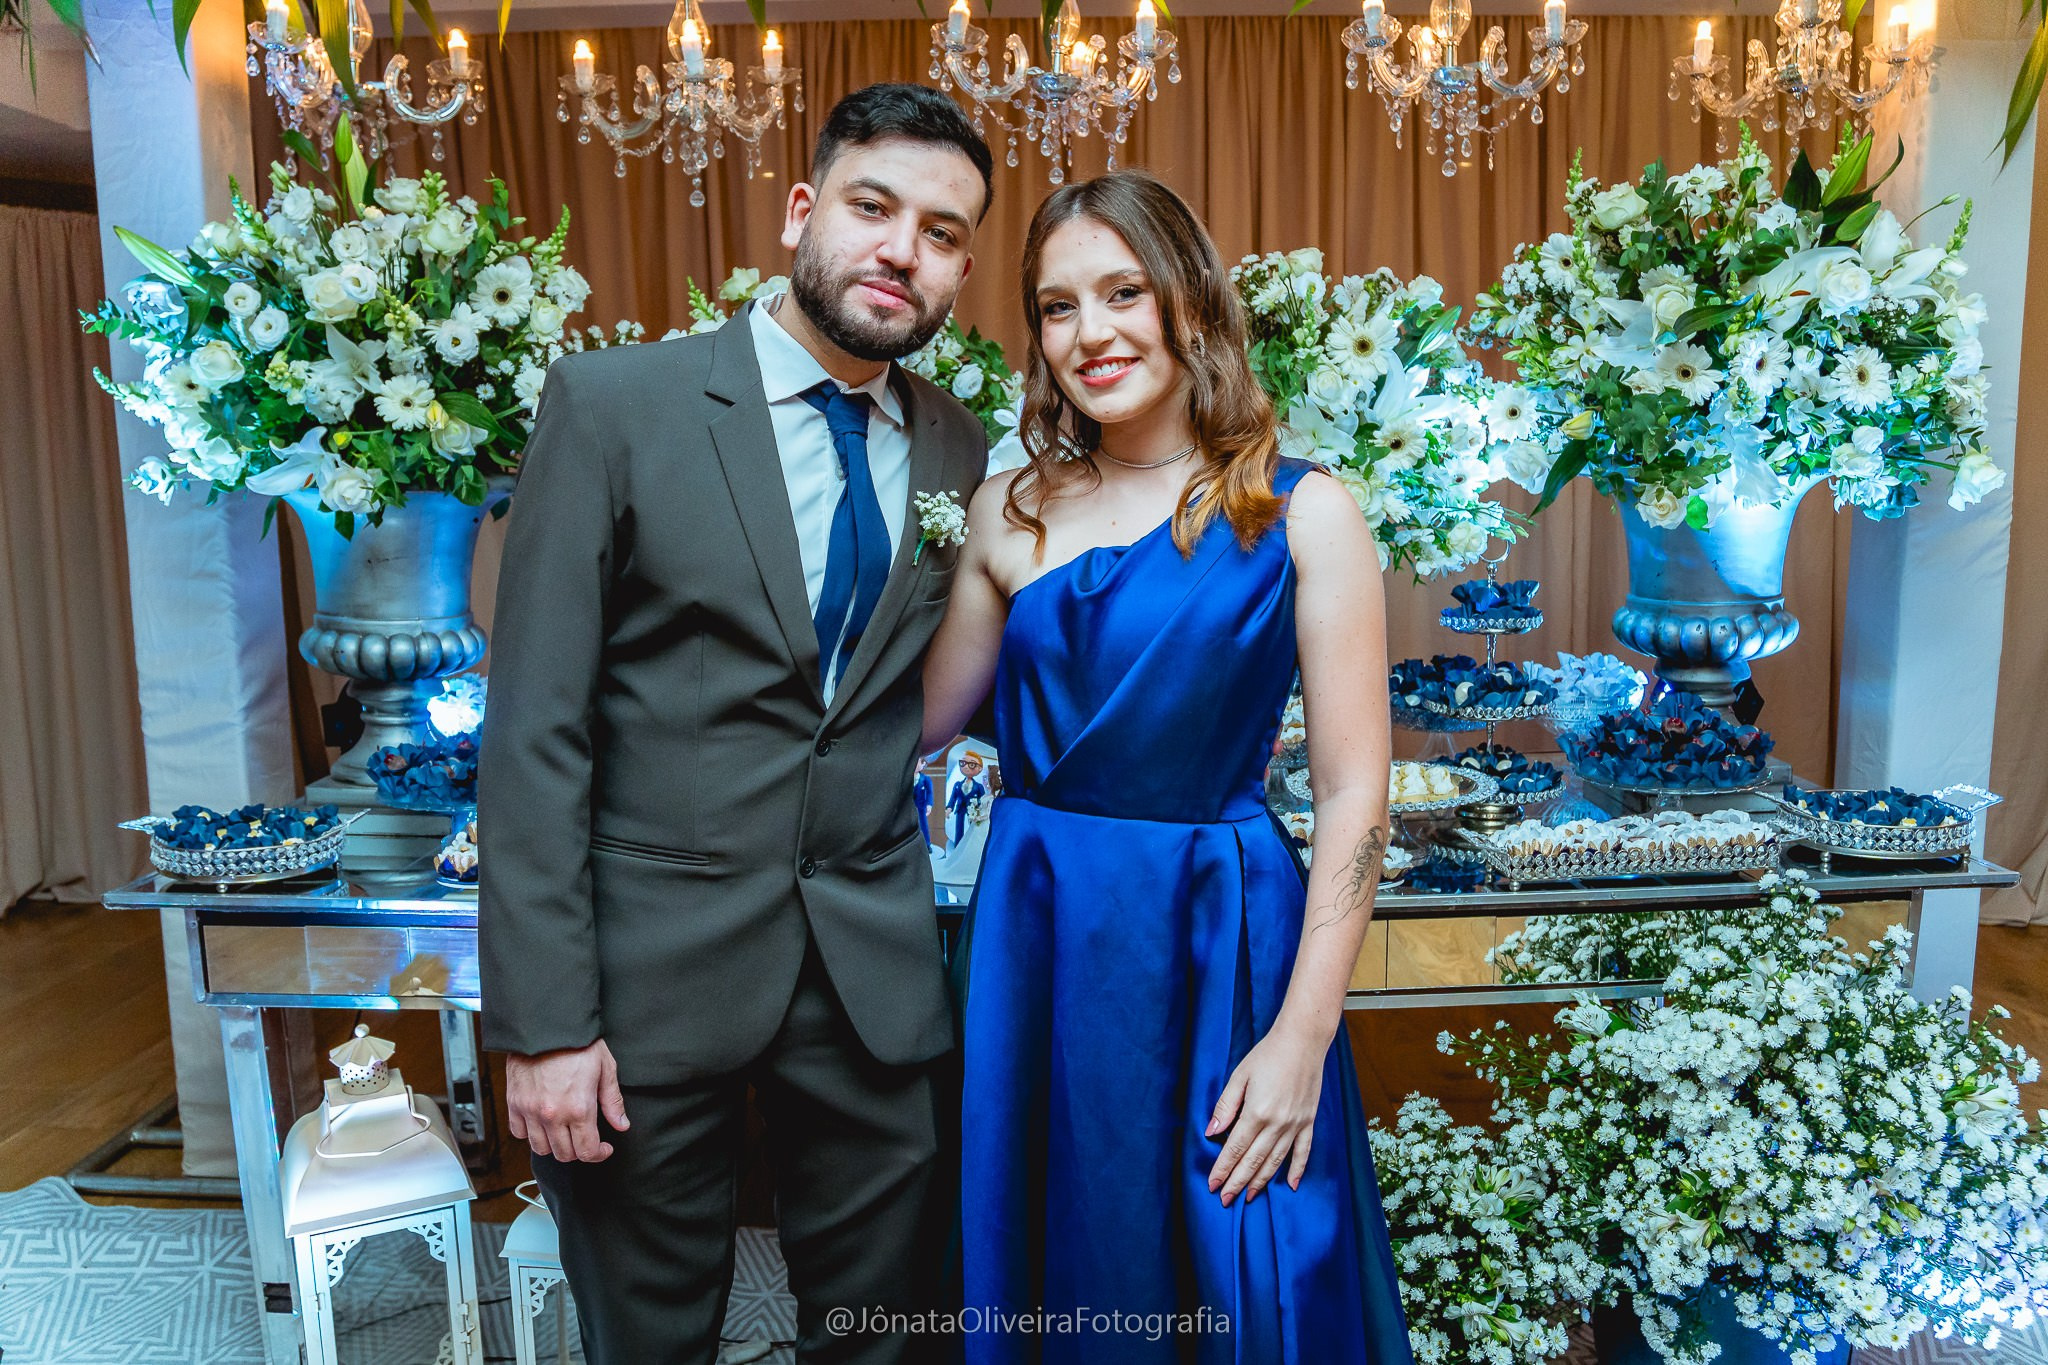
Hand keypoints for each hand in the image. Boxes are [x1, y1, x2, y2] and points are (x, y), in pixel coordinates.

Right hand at [506, 1038, 629, 1162]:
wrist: (545, 1025)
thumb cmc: (577, 1043)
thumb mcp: (605, 1068)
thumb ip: (612, 1101)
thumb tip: (621, 1124)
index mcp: (578, 1108)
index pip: (587, 1152)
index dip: (598, 1154)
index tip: (603, 1148)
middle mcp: (553, 1115)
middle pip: (564, 1155)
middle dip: (579, 1151)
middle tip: (585, 1138)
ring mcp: (530, 1111)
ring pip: (541, 1149)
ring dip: (555, 1145)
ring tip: (564, 1132)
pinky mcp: (514, 1104)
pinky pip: (519, 1133)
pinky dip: (530, 1134)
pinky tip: (542, 1123)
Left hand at [1204, 1023, 1326, 1205]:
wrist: (1303, 1041)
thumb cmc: (1267, 1055)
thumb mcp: (1239, 1076)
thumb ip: (1225, 1107)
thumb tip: (1212, 1133)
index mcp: (1257, 1112)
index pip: (1235, 1149)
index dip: (1222, 1169)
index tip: (1212, 1185)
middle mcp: (1277, 1124)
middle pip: (1253, 1161)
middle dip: (1236, 1182)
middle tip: (1225, 1200)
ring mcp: (1295, 1125)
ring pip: (1275, 1162)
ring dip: (1260, 1181)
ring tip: (1247, 1196)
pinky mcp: (1309, 1122)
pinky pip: (1303, 1152)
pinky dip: (1297, 1170)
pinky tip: (1291, 1185)